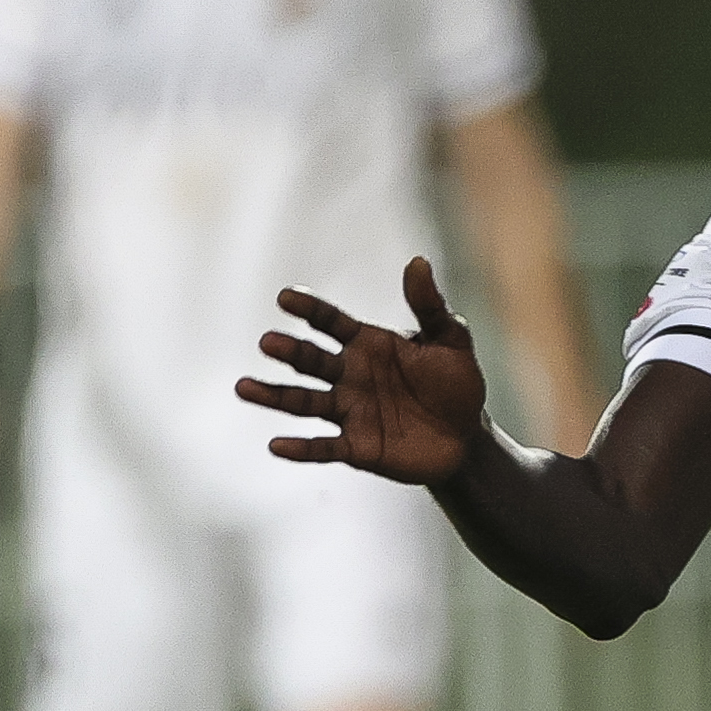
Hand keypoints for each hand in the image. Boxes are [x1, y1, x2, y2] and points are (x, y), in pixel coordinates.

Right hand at [236, 259, 492, 485]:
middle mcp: (349, 376)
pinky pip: (324, 448)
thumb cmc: (456, 382)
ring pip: (305, 402)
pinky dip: (300, 449)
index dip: (309, 310)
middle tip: (268, 342)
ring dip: (275, 396)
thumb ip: (430, 305)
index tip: (285, 297)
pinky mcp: (356, 448)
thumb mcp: (450, 340)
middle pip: (312, 361)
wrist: (466, 437)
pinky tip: (276, 445)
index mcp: (366, 344)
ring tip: (243, 388)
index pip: (330, 322)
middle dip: (290, 352)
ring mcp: (349, 412)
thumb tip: (418, 262)